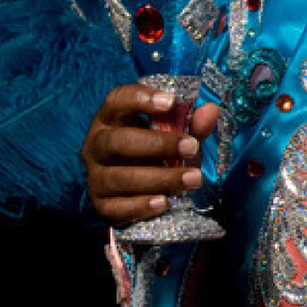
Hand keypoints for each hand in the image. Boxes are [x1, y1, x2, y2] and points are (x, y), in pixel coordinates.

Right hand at [81, 83, 220, 225]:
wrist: (135, 189)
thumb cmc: (154, 151)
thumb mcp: (174, 134)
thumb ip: (191, 123)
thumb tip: (211, 111)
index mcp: (111, 118)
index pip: (117, 100)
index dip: (140, 98)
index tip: (170, 101)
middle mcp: (97, 144)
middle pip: (117, 141)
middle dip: (158, 144)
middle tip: (192, 146)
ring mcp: (95, 176)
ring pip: (120, 177)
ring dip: (159, 178)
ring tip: (193, 179)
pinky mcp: (101, 205)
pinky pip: (116, 208)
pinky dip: (142, 206)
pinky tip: (165, 202)